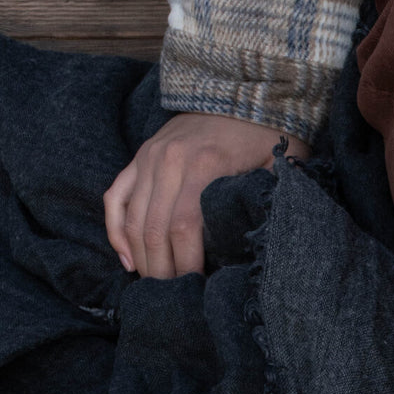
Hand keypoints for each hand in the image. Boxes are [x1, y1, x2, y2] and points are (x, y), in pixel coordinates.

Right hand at [104, 111, 311, 278]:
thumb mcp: (278, 170)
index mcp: (204, 166)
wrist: (244, 94)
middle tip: (175, 300)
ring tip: (156, 287)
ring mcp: (149, 157)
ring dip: (141, 258)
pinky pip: (115, 197)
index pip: (184, 228)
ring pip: (132, 219)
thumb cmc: (267, 139)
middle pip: (153, 229)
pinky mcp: (139, 157)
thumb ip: (267, 204)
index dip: (187, 265)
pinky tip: (129, 261)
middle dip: (162, 271)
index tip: (198, 291)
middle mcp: (168, 160)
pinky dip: (117, 231)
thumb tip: (260, 252)